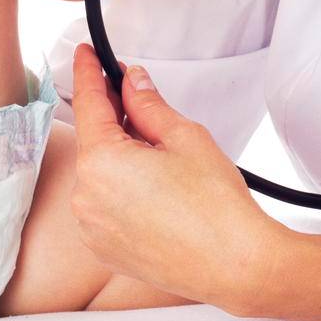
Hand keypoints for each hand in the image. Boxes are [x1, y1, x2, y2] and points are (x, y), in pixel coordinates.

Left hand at [68, 43, 288, 314]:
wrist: (235, 265)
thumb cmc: (216, 204)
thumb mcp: (185, 136)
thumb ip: (149, 105)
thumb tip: (132, 82)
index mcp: (101, 162)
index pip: (88, 103)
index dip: (88, 73)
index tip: (86, 55)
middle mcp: (86, 197)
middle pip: (94, 140)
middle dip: (115, 118)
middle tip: (143, 103)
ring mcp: (92, 228)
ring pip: (100, 174)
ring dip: (119, 157)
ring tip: (162, 158)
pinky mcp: (104, 249)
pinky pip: (104, 206)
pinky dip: (121, 190)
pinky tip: (155, 189)